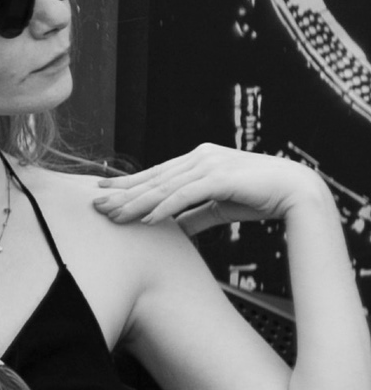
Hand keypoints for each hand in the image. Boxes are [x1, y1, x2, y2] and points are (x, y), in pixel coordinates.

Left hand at [93, 146, 321, 238]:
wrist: (295, 191)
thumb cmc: (258, 197)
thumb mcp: (217, 206)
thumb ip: (193, 215)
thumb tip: (170, 230)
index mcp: (198, 161)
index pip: (155, 174)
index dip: (128, 184)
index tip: (103, 192)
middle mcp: (200, 158)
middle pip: (153, 178)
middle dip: (122, 193)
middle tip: (94, 205)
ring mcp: (210, 165)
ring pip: (164, 187)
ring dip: (136, 202)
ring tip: (113, 215)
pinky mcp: (221, 178)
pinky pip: (186, 195)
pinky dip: (165, 207)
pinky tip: (148, 219)